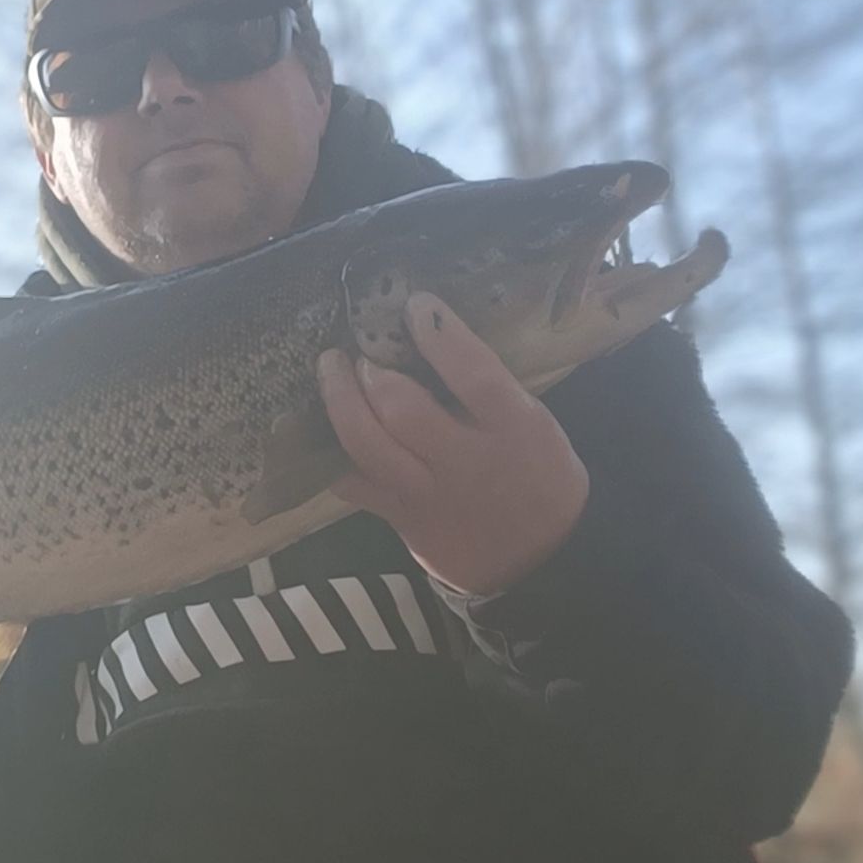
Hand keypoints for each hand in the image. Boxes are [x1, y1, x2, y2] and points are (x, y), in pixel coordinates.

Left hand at [316, 293, 589, 597]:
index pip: (474, 375)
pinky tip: (321, 421)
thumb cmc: (538, 472)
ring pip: (365, 447)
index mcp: (514, 428)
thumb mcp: (532, 420)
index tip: (416, 304)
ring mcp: (426, 494)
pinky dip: (327, 449)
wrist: (540, 558)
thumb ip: (486, 384)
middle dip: (371, 372)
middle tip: (361, 351)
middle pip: (403, 411)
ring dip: (338, 400)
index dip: (440, 335)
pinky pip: (349, 481)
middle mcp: (466, 462)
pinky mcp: (397, 517)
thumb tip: (425, 326)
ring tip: (331, 369)